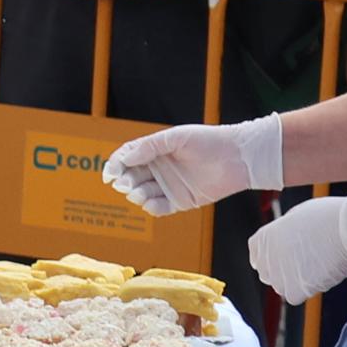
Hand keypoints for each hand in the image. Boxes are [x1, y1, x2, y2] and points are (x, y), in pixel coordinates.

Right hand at [104, 116, 283, 215]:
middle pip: (130, 178)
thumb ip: (150, 146)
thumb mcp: (176, 137)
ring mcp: (168, 186)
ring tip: (139, 192)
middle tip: (125, 183)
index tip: (109, 174)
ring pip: (141, 194)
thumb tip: (126, 158)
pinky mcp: (179, 201)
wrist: (237, 158)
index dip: (115, 166)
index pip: (127, 158)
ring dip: (136, 195)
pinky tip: (150, 202)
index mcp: (155, 151)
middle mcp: (159, 169)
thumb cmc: (208, 141)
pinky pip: (158, 208)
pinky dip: (151, 207)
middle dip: (124, 182)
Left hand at [249, 190, 346, 300]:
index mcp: (263, 237)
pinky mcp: (294, 290)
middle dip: (282, 271)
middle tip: (305, 262)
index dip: (272, 256)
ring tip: (317, 265)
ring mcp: (279, 276)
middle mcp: (266, 258)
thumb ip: (283, 233)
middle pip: (267, 273)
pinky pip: (295, 296)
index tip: (285, 255)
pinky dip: (307, 289)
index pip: (257, 254)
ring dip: (295, 281)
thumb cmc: (329, 218)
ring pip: (281, 287)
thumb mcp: (296, 216)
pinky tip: (321, 274)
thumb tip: (283, 241)